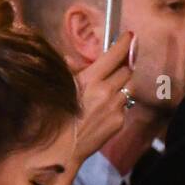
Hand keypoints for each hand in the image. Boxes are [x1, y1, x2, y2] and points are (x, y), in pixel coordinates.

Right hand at [71, 31, 134, 163]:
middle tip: (120, 63)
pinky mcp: (119, 122)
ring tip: (110, 86)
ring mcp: (115, 108)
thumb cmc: (53, 114)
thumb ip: (71, 70)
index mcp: (91, 79)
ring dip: (121, 84)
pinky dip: (117, 102)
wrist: (61, 148)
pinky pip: (123, 106)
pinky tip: (103, 108)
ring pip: (128, 88)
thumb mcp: (60, 85)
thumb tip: (74, 61)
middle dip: (124, 65)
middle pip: (127, 71)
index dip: (125, 44)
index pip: (115, 56)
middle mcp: (107, 92)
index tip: (131, 37)